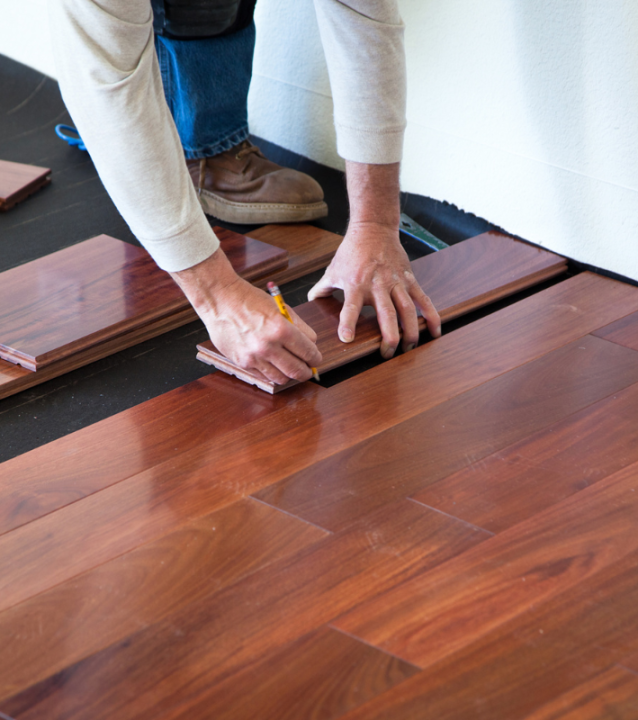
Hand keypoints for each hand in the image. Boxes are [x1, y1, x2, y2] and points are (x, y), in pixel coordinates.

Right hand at [171, 248, 321, 383]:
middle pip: (297, 371)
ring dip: (289, 375)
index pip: (309, 352)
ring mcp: (254, 357)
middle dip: (307, 372)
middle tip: (308, 369)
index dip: (316, 358)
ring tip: (290, 367)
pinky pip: (264, 375)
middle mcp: (267, 346)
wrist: (220, 300)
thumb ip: (299, 327)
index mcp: (281, 329)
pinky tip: (273, 364)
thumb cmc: (250, 300)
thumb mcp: (281, 308)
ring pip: (282, 378)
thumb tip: (311, 345)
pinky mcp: (242, 362)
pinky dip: (272, 372)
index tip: (316, 359)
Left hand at [308, 160, 439, 359]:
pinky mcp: (410, 279)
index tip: (347, 339)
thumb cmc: (351, 252)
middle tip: (387, 354)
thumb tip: (310, 303)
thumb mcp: (332, 270)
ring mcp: (396, 282)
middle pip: (386, 314)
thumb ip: (321, 289)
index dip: (348, 323)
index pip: (350, 306)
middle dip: (389, 337)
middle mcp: (378, 285)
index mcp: (356, 284)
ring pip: (408, 310)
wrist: (373, 228)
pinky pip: (423, 300)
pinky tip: (434, 332)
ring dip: (411, 331)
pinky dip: (431, 316)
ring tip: (410, 348)